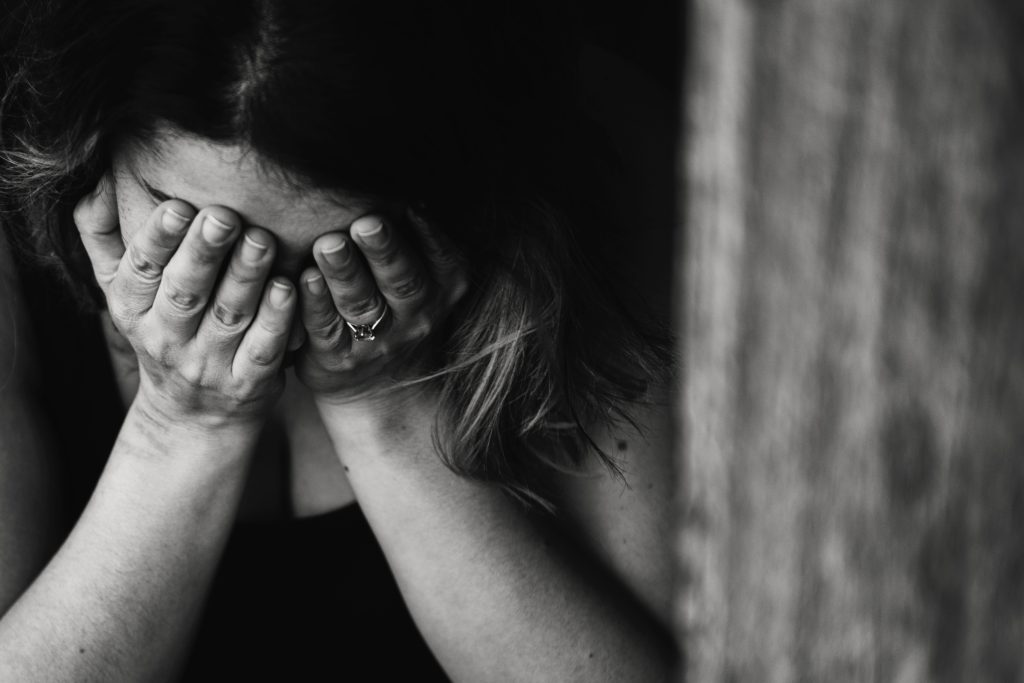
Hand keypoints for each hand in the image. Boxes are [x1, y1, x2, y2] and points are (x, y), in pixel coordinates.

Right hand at [73, 174, 295, 428]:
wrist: (193, 415)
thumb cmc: (162, 330)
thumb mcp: (122, 290)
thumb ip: (103, 236)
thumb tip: (95, 179)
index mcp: (132, 309)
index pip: (141, 270)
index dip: (158, 239)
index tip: (178, 205)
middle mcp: (166, 339)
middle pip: (185, 292)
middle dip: (204, 252)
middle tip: (225, 216)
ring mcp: (208, 364)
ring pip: (228, 316)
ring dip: (246, 277)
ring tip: (262, 240)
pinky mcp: (248, 383)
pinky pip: (263, 349)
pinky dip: (276, 320)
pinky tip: (288, 288)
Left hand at [295, 210, 466, 404]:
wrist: (381, 385)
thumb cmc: (397, 306)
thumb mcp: (424, 275)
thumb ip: (413, 235)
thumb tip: (392, 171)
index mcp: (443, 287)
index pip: (440, 257)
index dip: (426, 233)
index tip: (410, 203)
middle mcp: (416, 315)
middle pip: (402, 280)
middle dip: (384, 250)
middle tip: (366, 223)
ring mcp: (379, 341)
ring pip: (361, 304)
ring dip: (344, 273)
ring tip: (328, 245)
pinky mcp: (338, 358)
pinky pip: (326, 329)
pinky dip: (314, 304)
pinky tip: (303, 279)